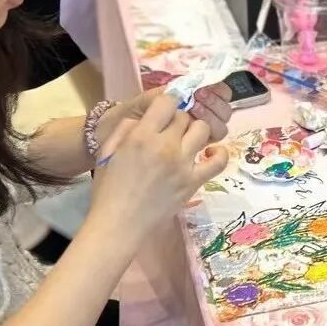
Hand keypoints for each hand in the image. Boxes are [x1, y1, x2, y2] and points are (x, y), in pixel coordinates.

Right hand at [90, 91, 227, 240]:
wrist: (119, 223)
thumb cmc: (108, 188)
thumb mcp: (108, 151)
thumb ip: (126, 129)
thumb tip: (148, 118)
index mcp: (141, 135)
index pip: (167, 101)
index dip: (167, 103)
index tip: (164, 111)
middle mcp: (165, 146)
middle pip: (185, 116)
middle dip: (179, 118)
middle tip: (172, 130)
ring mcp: (183, 164)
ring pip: (203, 130)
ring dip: (196, 131)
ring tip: (188, 140)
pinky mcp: (194, 182)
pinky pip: (218, 161)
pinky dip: (219, 153)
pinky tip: (210, 152)